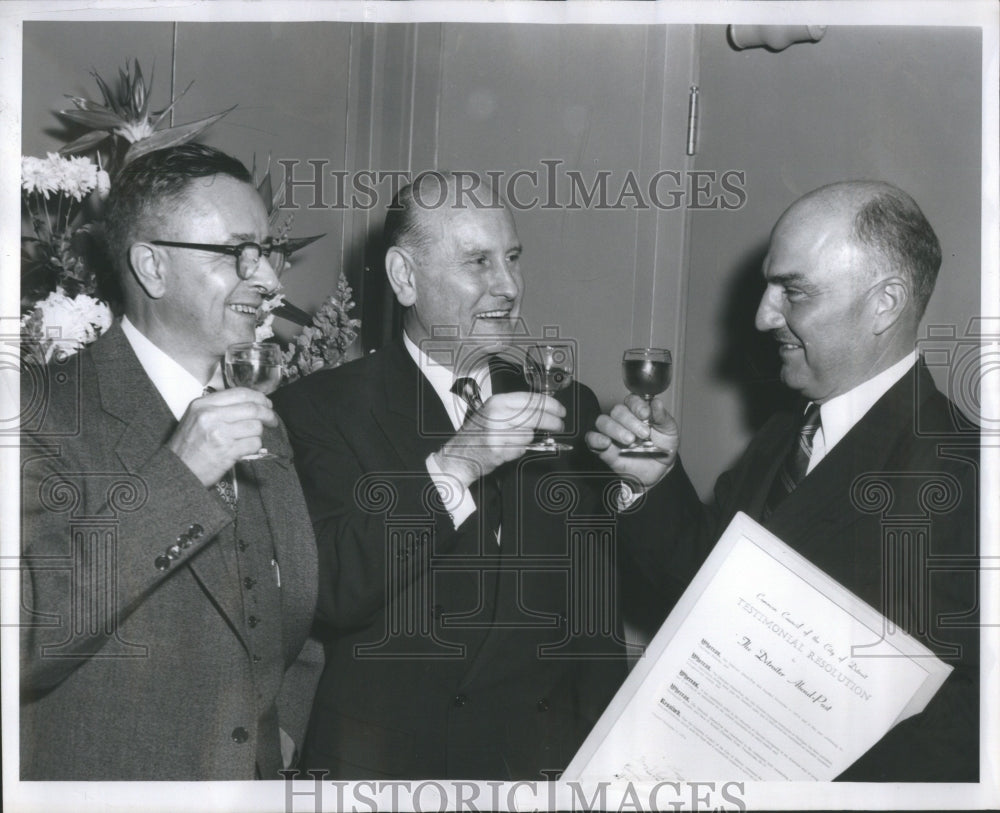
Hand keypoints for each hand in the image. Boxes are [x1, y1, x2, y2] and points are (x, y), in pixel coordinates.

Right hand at [168, 388, 278, 486]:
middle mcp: (210, 416)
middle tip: (272, 420)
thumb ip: (219, 407)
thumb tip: (251, 403)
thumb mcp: (196, 417)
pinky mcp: (227, 451)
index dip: (259, 398)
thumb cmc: (188, 445)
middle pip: (252, 408)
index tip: (267, 404)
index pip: (240, 393)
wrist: (176, 470)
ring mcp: (219, 433)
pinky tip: (246, 448)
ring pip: (256, 426)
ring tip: (251, 437)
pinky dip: (254, 446)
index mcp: (203, 404)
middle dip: (268, 414)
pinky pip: (254, 444)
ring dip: (259, 433)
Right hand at [434, 391, 565, 485]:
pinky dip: (519, 450)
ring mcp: (497, 433)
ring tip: (516, 440)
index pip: (531, 400)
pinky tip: (508, 448)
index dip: (551, 405)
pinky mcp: (498, 450)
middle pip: (535, 417)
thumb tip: (544, 409)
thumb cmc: (478, 433)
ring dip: (529, 439)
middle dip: (552, 422)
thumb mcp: (494, 412)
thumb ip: (516, 409)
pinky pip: (520, 450)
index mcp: (498, 402)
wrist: (459, 454)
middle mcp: (497, 415)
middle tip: (560, 426)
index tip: (560, 410)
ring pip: (529, 435)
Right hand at [586, 394, 678, 488]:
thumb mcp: (670, 431)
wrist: (659, 471)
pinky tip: (606, 442)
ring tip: (630, 441)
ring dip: (615, 429)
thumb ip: (662, 417)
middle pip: (617, 411)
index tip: (645, 414)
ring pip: (602, 421)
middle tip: (643, 434)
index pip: (631, 400)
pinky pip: (591, 438)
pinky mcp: (603, 448)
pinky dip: (596, 438)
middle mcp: (623, 420)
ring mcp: (612, 433)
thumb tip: (657, 402)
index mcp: (638, 412)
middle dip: (630, 421)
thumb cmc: (663, 447)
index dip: (637, 405)